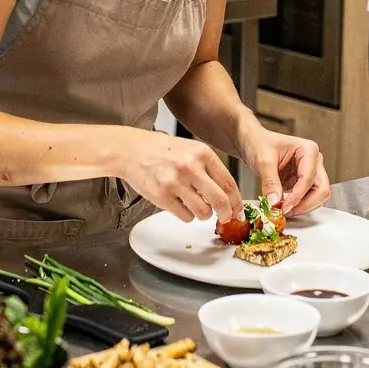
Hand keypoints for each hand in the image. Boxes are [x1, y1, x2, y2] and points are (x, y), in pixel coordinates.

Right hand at [122, 131, 243, 224]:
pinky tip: (180, 204)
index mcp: (202, 153)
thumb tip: (228, 194)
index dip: (237, 201)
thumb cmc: (162, 150)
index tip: (238, 211)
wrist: (131, 150)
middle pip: (220, 201)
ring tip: (195, 205)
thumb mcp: (191, 149)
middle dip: (226, 214)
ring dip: (203, 215)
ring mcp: (175, 182)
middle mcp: (191, 167)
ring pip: (203, 212)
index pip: (229, 183)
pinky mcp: (162, 196)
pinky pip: (185, 217)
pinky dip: (186, 215)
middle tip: (225, 218)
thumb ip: (209, 168)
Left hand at [239, 120, 330, 216]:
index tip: (285, 206)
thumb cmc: (259, 143)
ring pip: (317, 196)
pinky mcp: (302, 182)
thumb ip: (270, 182)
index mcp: (308, 150)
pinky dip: (297, 205)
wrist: (252, 141)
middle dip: (306, 203)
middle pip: (321, 189)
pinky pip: (306, 198)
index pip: (309, 178)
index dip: (298, 195)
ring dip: (302, 206)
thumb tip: (275, 202)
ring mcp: (309, 172)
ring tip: (283, 209)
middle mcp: (313, 161)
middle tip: (287, 210)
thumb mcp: (263, 161)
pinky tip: (284, 206)